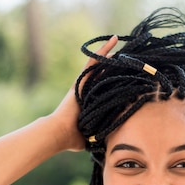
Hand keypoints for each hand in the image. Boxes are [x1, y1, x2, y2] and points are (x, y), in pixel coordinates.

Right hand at [51, 35, 118, 151]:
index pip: (105, 88)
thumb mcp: (90, 136)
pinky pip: (93, 63)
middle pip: (102, 73)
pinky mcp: (82, 81)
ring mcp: (84, 84)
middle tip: (125, 55)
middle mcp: (87, 90)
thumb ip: (99, 136)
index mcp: (90, 102)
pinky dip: (102, 52)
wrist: (59, 132)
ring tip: (117, 40)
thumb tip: (107, 144)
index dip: (114, 80)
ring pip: (99, 65)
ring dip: (108, 53)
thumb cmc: (72, 138)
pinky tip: (112, 41)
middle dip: (113, 65)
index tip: (125, 75)